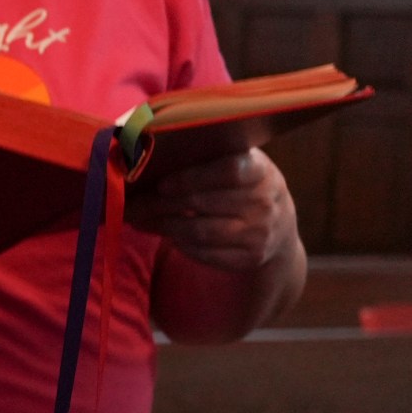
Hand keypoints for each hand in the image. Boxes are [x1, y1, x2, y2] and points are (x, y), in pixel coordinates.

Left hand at [130, 148, 296, 272]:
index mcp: (259, 169)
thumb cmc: (241, 184)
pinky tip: (165, 234)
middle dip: (159, 203)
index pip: (228, 170)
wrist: (279, 223)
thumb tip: (142, 155)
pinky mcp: (250, 257)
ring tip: (139, 218)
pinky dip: (179, 244)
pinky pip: (203, 253)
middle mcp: (264, 201)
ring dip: (162, 225)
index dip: (191, 177)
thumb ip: (202, 157)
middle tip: (132, 203)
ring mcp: (260, 232)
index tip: (162, 183)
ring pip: (198, 231)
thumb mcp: (234, 162)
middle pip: (202, 203)